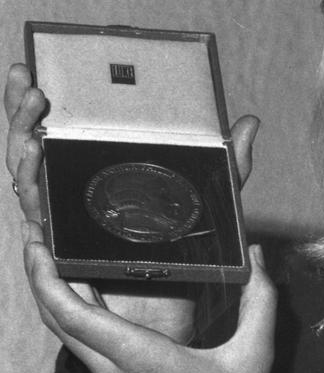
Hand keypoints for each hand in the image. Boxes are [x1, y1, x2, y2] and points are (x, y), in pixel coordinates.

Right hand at [5, 63, 260, 340]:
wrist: (174, 307)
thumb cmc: (181, 249)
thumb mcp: (207, 197)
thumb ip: (227, 162)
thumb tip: (251, 123)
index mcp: (91, 172)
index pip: (55, 130)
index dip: (32, 102)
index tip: (31, 66)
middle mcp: (67, 194)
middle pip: (30, 150)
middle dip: (19, 115)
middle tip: (29, 84)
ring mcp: (62, 224)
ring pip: (28, 185)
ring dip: (22, 154)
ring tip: (32, 132)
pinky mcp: (64, 257)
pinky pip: (40, 232)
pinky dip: (32, 207)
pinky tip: (29, 186)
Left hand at [23, 220, 276, 372]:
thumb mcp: (255, 355)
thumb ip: (259, 300)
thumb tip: (257, 254)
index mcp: (141, 358)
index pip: (73, 315)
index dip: (46, 277)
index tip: (36, 244)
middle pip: (58, 322)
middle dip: (40, 278)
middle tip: (37, 240)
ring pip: (69, 339)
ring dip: (58, 300)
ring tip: (59, 261)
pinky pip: (87, 354)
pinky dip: (78, 323)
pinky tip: (91, 304)